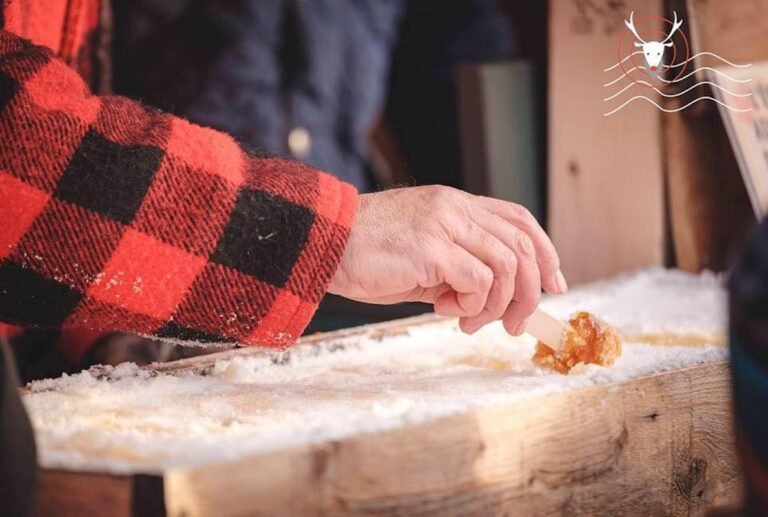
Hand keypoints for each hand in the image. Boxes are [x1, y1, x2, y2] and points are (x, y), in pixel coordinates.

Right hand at [328, 186, 566, 334]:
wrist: (324, 245)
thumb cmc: (367, 255)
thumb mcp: (422, 258)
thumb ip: (457, 269)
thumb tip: (490, 301)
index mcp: (455, 205)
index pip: (518, 218)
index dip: (545, 252)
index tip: (555, 285)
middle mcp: (454, 208)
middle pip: (521, 245)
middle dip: (529, 292)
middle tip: (513, 324)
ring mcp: (443, 225)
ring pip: (506, 266)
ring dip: (498, 305)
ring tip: (469, 322)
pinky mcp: (431, 248)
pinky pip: (479, 281)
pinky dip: (473, 304)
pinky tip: (447, 311)